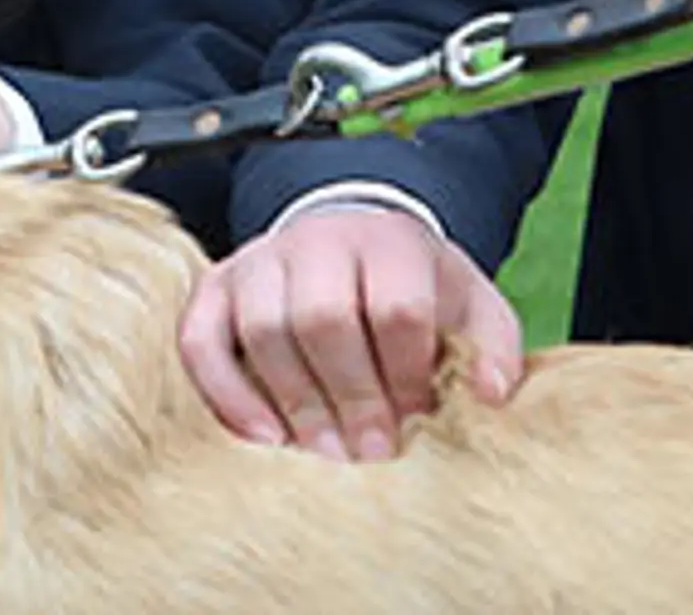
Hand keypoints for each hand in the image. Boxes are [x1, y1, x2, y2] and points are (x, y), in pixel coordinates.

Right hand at [176, 202, 523, 460]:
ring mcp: (259, 260)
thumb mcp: (468, 304)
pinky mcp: (217, 287)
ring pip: (262, 329)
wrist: (348, 242)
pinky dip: (224, 392)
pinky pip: (200, 338)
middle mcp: (317, 240)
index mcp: (388, 241)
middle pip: (323, 317)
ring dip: (295, 401)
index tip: (418, 416)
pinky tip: (262, 435)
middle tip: (370, 452)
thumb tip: (492, 394)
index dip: (407, 371)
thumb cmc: (411, 287)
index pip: (395, 305)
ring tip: (324, 451)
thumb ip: (491, 346)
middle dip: (350, 394)